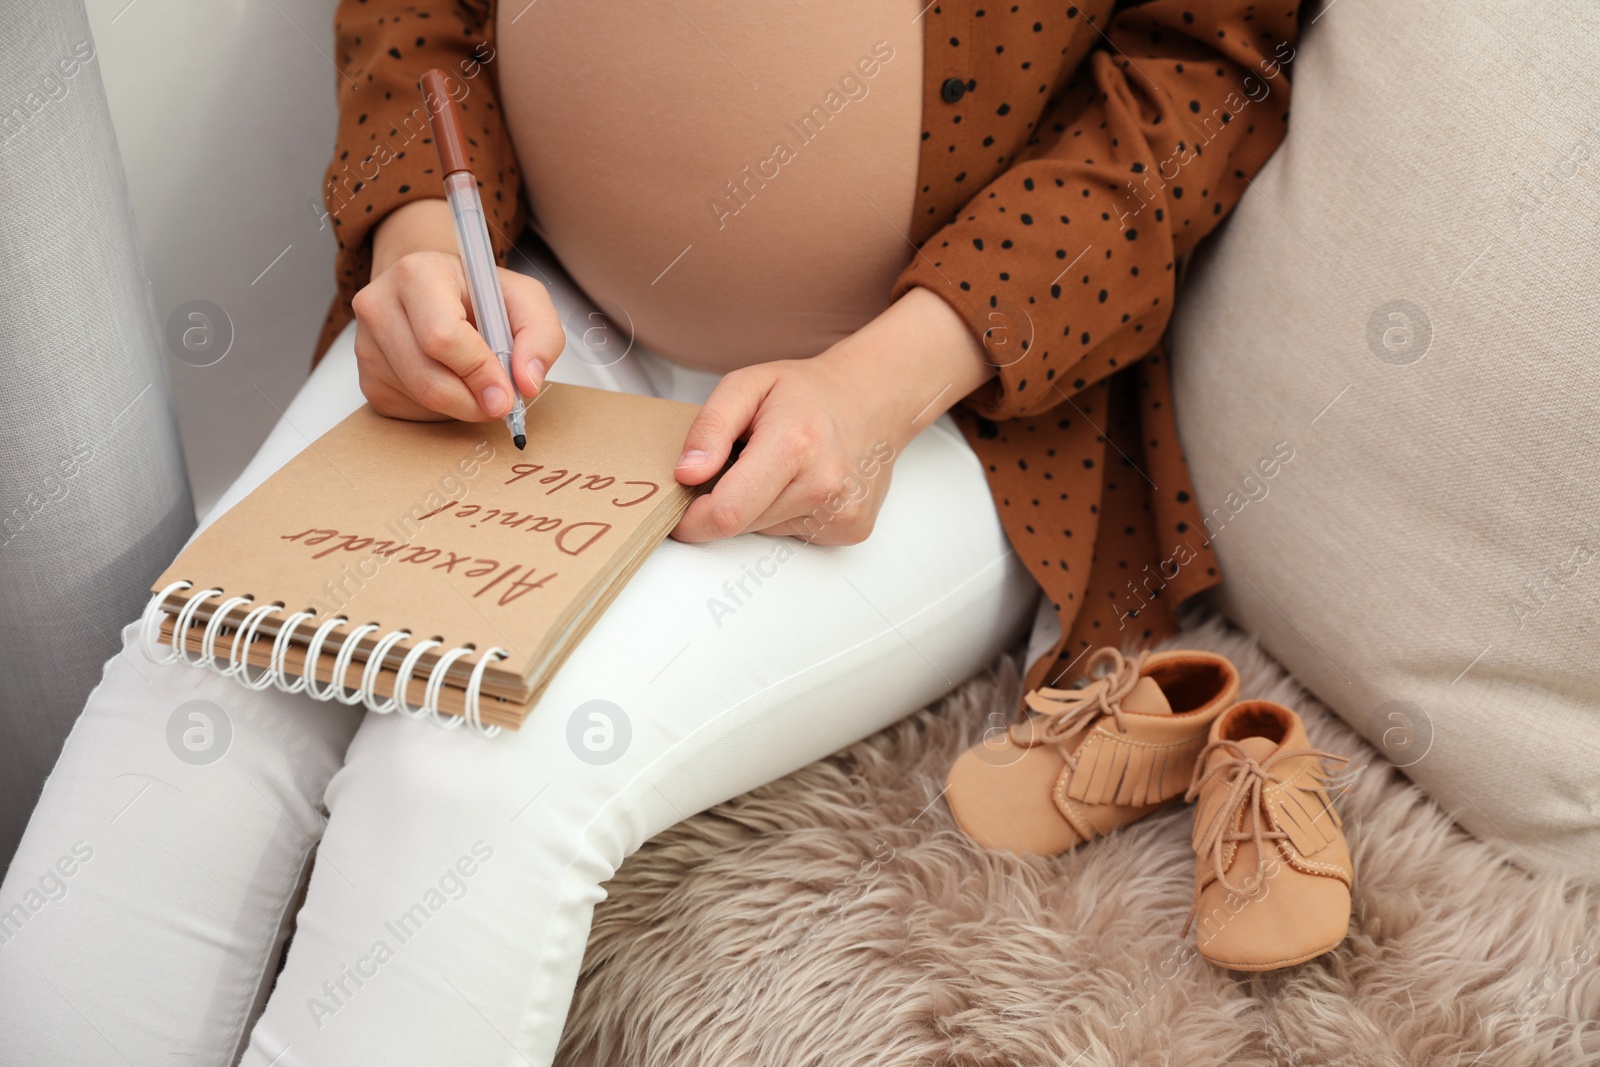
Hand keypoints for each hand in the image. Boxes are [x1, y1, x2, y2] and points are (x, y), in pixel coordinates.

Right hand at [351, 199, 564, 421]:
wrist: (439, 294)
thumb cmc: (480, 295)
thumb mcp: (525, 300)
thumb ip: (540, 336)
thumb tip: (527, 382)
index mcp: (416, 273)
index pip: (442, 337)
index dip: (479, 372)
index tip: (506, 394)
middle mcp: (378, 304)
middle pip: (428, 378)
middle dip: (473, 401)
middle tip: (499, 402)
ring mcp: (365, 343)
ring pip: (419, 399)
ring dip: (461, 406)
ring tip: (478, 382)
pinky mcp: (367, 377)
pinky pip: (409, 410)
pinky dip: (441, 410)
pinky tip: (452, 382)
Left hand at [672, 287, 995, 544]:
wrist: (874, 398)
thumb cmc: (807, 392)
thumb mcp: (746, 385)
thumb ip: (709, 428)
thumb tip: (687, 474)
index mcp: (794, 445)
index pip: (727, 513)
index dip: (692, 521)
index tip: (680, 511)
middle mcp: (824, 484)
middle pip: (743, 525)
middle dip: (725, 505)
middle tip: (738, 468)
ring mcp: (842, 511)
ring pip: (766, 532)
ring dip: (757, 508)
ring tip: (778, 468)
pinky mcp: (853, 529)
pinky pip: (794, 534)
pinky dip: (786, 513)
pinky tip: (802, 482)